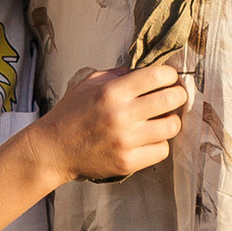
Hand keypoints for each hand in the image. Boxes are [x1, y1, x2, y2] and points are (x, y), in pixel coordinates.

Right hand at [41, 61, 188, 183]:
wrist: (53, 150)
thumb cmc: (71, 114)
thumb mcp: (90, 83)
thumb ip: (119, 74)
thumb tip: (149, 68)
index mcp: (113, 91)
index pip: (158, 76)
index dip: (170, 75)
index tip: (169, 78)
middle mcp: (122, 115)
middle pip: (172, 99)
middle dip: (178, 95)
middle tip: (174, 96)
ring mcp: (126, 141)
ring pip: (172, 126)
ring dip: (170, 121)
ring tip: (161, 119)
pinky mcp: (128, 162)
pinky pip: (162, 150)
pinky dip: (159, 143)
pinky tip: (149, 139)